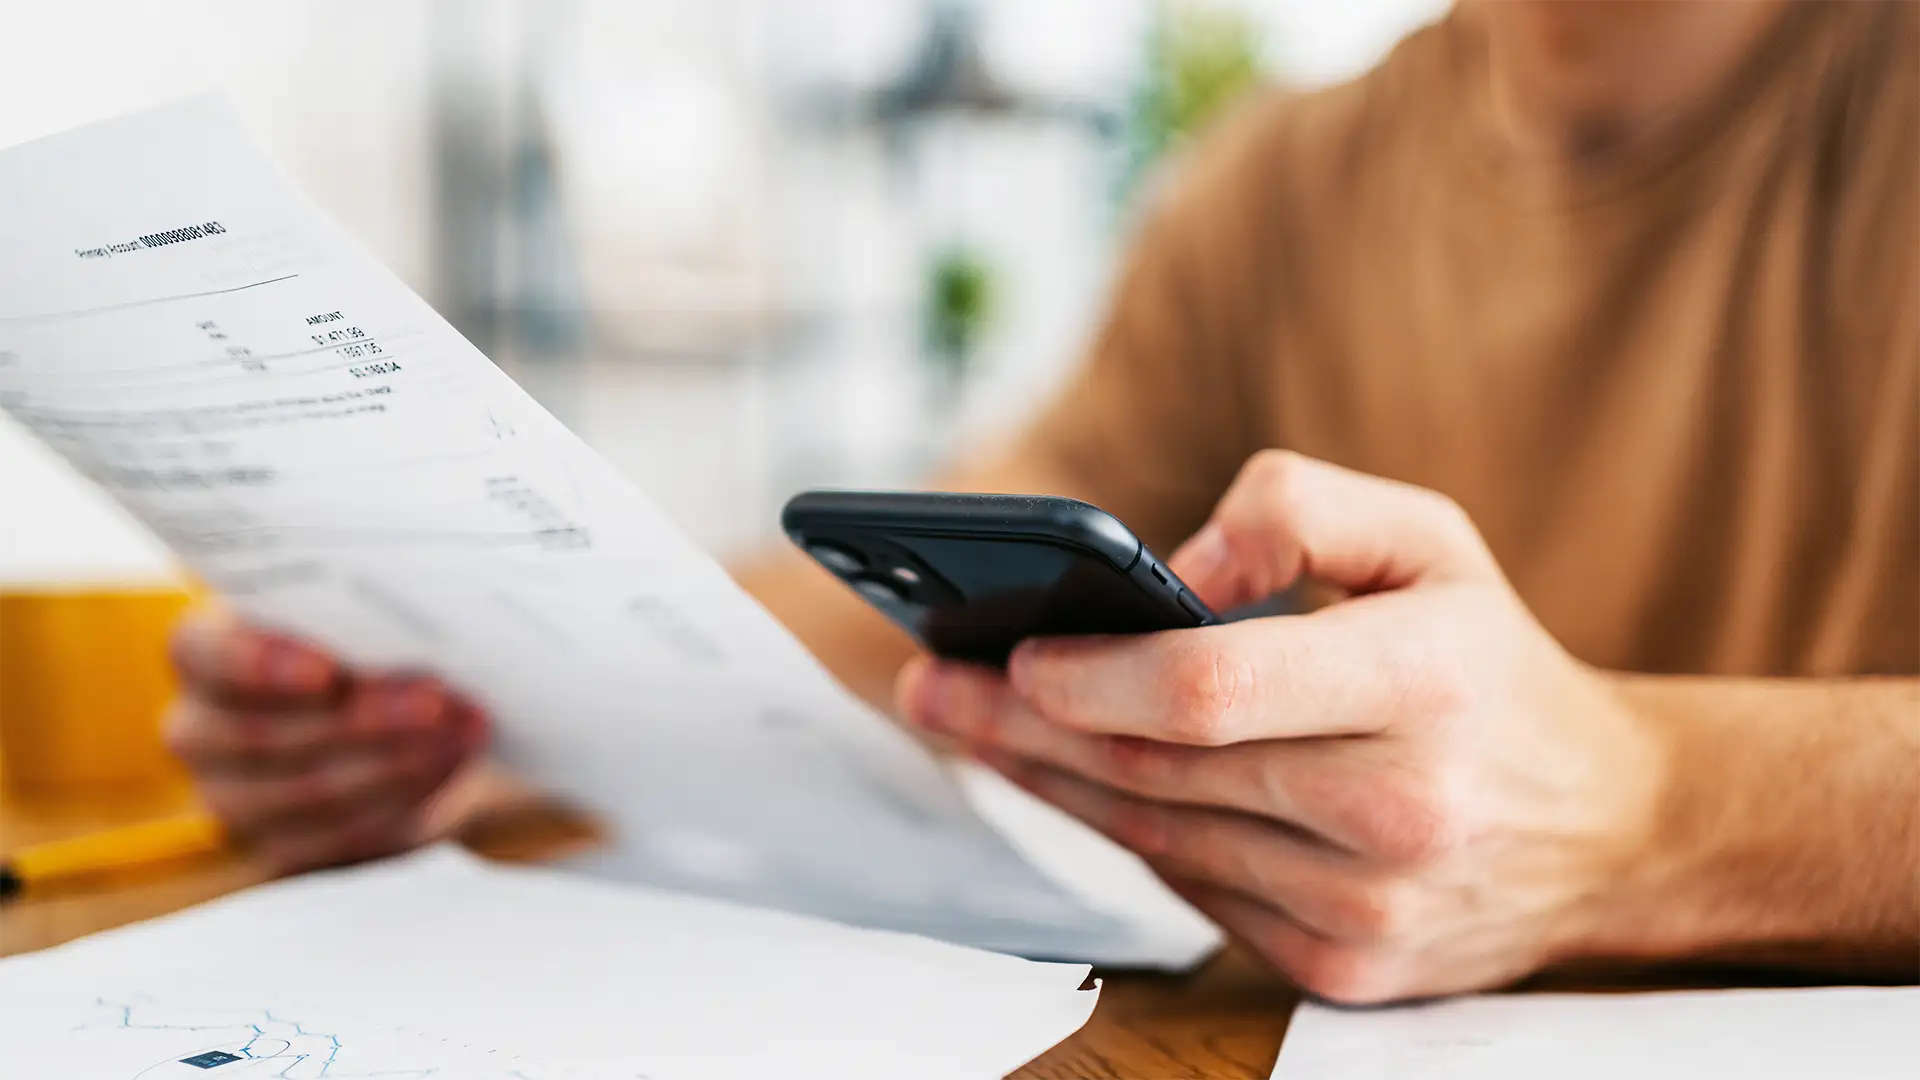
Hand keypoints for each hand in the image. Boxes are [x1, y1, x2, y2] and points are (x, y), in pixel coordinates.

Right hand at [165, 609, 489, 872]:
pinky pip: (342, 833)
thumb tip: (412, 636)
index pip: (207, 655)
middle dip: (361, 719)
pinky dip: (407, 796)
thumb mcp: (364, 616)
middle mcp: (200, 730)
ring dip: (397, 761)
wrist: (400, 712)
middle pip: (264, 734)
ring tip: (462, 732)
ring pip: (308, 791)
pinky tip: (450, 764)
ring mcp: (233, 798)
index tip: (327, 671)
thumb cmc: (370, 640)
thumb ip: (365, 620)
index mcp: (202, 651)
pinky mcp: (286, 847)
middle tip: (435, 702)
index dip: (262, 665)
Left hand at [898, 451, 1671, 1002]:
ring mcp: (1369, 906)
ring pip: (1157, 836)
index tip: (1010, 653)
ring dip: (1051, 779)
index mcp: (1426, 685)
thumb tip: (1175, 566)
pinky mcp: (1343, 966)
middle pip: (1157, 770)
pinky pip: (1191, 888)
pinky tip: (1067, 782)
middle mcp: (1398, 810)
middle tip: (936, 685)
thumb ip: (1300, 509)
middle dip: (1024, 725)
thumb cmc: (1492, 666)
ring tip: (971, 723)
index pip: (1212, 692)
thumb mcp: (1430, 538)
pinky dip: (1123, 830)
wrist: (1605, 826)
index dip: (1093, 677)